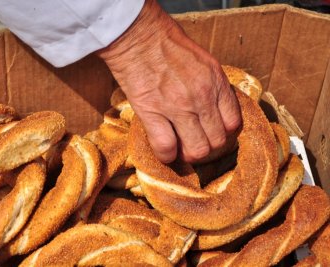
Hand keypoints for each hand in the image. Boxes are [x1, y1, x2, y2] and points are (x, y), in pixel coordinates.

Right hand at [97, 0, 240, 162]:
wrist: (138, 37)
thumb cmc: (168, 44)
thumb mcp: (203, 61)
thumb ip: (213, 86)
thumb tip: (214, 111)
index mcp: (216, 82)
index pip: (233, 123)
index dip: (222, 133)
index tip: (211, 132)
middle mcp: (201, 97)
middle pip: (216, 142)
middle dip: (206, 146)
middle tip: (195, 141)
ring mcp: (177, 107)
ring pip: (196, 150)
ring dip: (188, 154)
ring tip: (180, 147)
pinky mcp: (152, 112)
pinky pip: (166, 148)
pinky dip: (167, 155)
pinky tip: (165, 151)